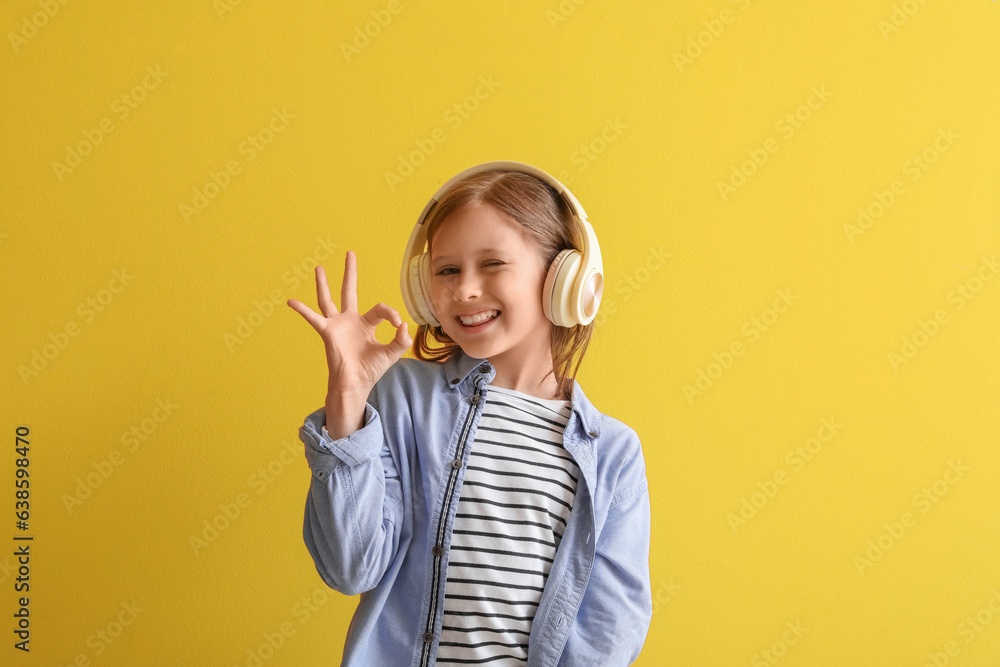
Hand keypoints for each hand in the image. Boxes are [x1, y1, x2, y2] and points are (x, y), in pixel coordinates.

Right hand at [287, 251, 410, 399]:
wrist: (356, 384)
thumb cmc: (371, 370)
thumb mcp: (391, 354)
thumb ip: (401, 340)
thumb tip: (403, 325)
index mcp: (367, 324)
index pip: (380, 309)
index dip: (390, 313)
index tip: (397, 324)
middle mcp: (351, 321)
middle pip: (349, 291)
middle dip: (350, 273)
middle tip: (350, 253)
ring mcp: (337, 325)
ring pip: (328, 300)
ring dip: (323, 284)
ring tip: (319, 268)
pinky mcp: (327, 332)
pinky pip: (313, 318)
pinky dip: (302, 310)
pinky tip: (291, 301)